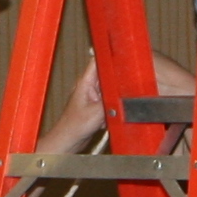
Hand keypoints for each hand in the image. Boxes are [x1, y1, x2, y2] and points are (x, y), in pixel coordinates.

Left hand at [56, 47, 189, 147]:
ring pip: (112, 90)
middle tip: (128, 86)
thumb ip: (111, 101)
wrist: (67, 142)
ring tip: (113, 107)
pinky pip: (111, 102)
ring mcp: (94, 96)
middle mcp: (90, 87)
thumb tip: (126, 94)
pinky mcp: (98, 107)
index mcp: (85, 82)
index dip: (111, 55)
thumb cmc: (73, 128)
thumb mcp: (96, 113)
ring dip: (116, 98)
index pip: (99, 61)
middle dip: (119, 81)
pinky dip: (114, 109)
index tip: (124, 54)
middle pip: (110, 75)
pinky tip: (108, 118)